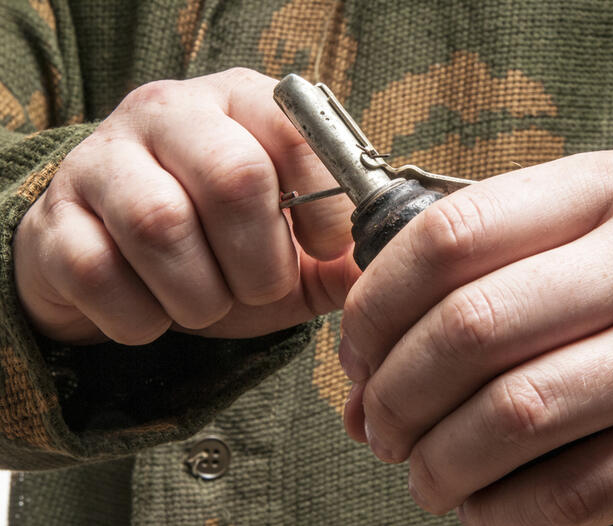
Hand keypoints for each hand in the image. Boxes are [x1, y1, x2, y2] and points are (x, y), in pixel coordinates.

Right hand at [14, 68, 358, 344]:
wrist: (116, 260)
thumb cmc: (215, 247)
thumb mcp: (287, 246)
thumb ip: (337, 257)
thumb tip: (388, 265)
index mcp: (238, 105)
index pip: (299, 130)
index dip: (326, 200)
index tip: (327, 247)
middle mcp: (167, 114)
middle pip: (234, 177)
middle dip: (261, 261)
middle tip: (262, 288)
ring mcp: (101, 160)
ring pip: (162, 225)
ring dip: (201, 295)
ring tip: (206, 303)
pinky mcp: (54, 218)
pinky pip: (98, 273)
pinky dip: (141, 317)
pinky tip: (153, 311)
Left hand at [339, 147, 612, 524]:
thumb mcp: (558, 234)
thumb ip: (462, 279)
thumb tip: (361, 377)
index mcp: (605, 187)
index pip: (450, 235)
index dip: (376, 304)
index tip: (355, 351)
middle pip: (473, 328)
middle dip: (396, 393)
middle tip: (377, 423)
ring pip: (516, 416)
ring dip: (438, 461)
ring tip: (419, 470)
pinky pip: (574, 491)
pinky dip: (501, 510)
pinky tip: (478, 500)